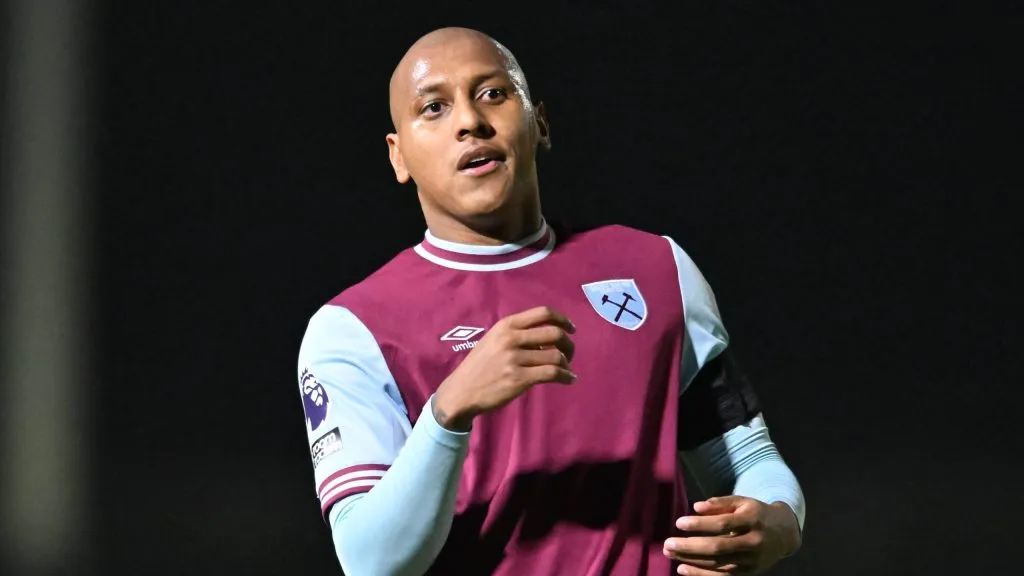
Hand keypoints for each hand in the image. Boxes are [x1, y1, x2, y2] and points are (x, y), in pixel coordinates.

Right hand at [433, 306, 576, 430]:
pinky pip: (552, 373)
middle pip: (555, 333)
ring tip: (566, 370)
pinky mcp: (519, 378)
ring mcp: (515, 358)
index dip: (563, 320)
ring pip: (556, 355)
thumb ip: (517, 335)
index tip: (571, 329)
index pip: (543, 313)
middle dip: (568, 344)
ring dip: (567, 363)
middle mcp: (511, 338)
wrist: (462, 391)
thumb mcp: (493, 340)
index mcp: (506, 325)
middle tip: (569, 354)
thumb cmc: (479, 366)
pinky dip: (566, 376)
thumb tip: (547, 341)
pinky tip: (568, 380)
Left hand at [663, 496, 800, 574]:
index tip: (679, 522)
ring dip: (691, 560)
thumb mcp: (741, 502)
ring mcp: (751, 561)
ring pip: (718, 565)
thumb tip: (696, 507)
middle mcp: (753, 542)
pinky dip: (701, 575)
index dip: (700, 524)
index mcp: (752, 520)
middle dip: (690, 547)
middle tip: (667, 544)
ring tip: (670, 553)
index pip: (723, 524)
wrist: (784, 534)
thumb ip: (719, 504)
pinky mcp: (748, 574)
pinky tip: (683, 569)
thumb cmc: (756, 514)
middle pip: (718, 548)